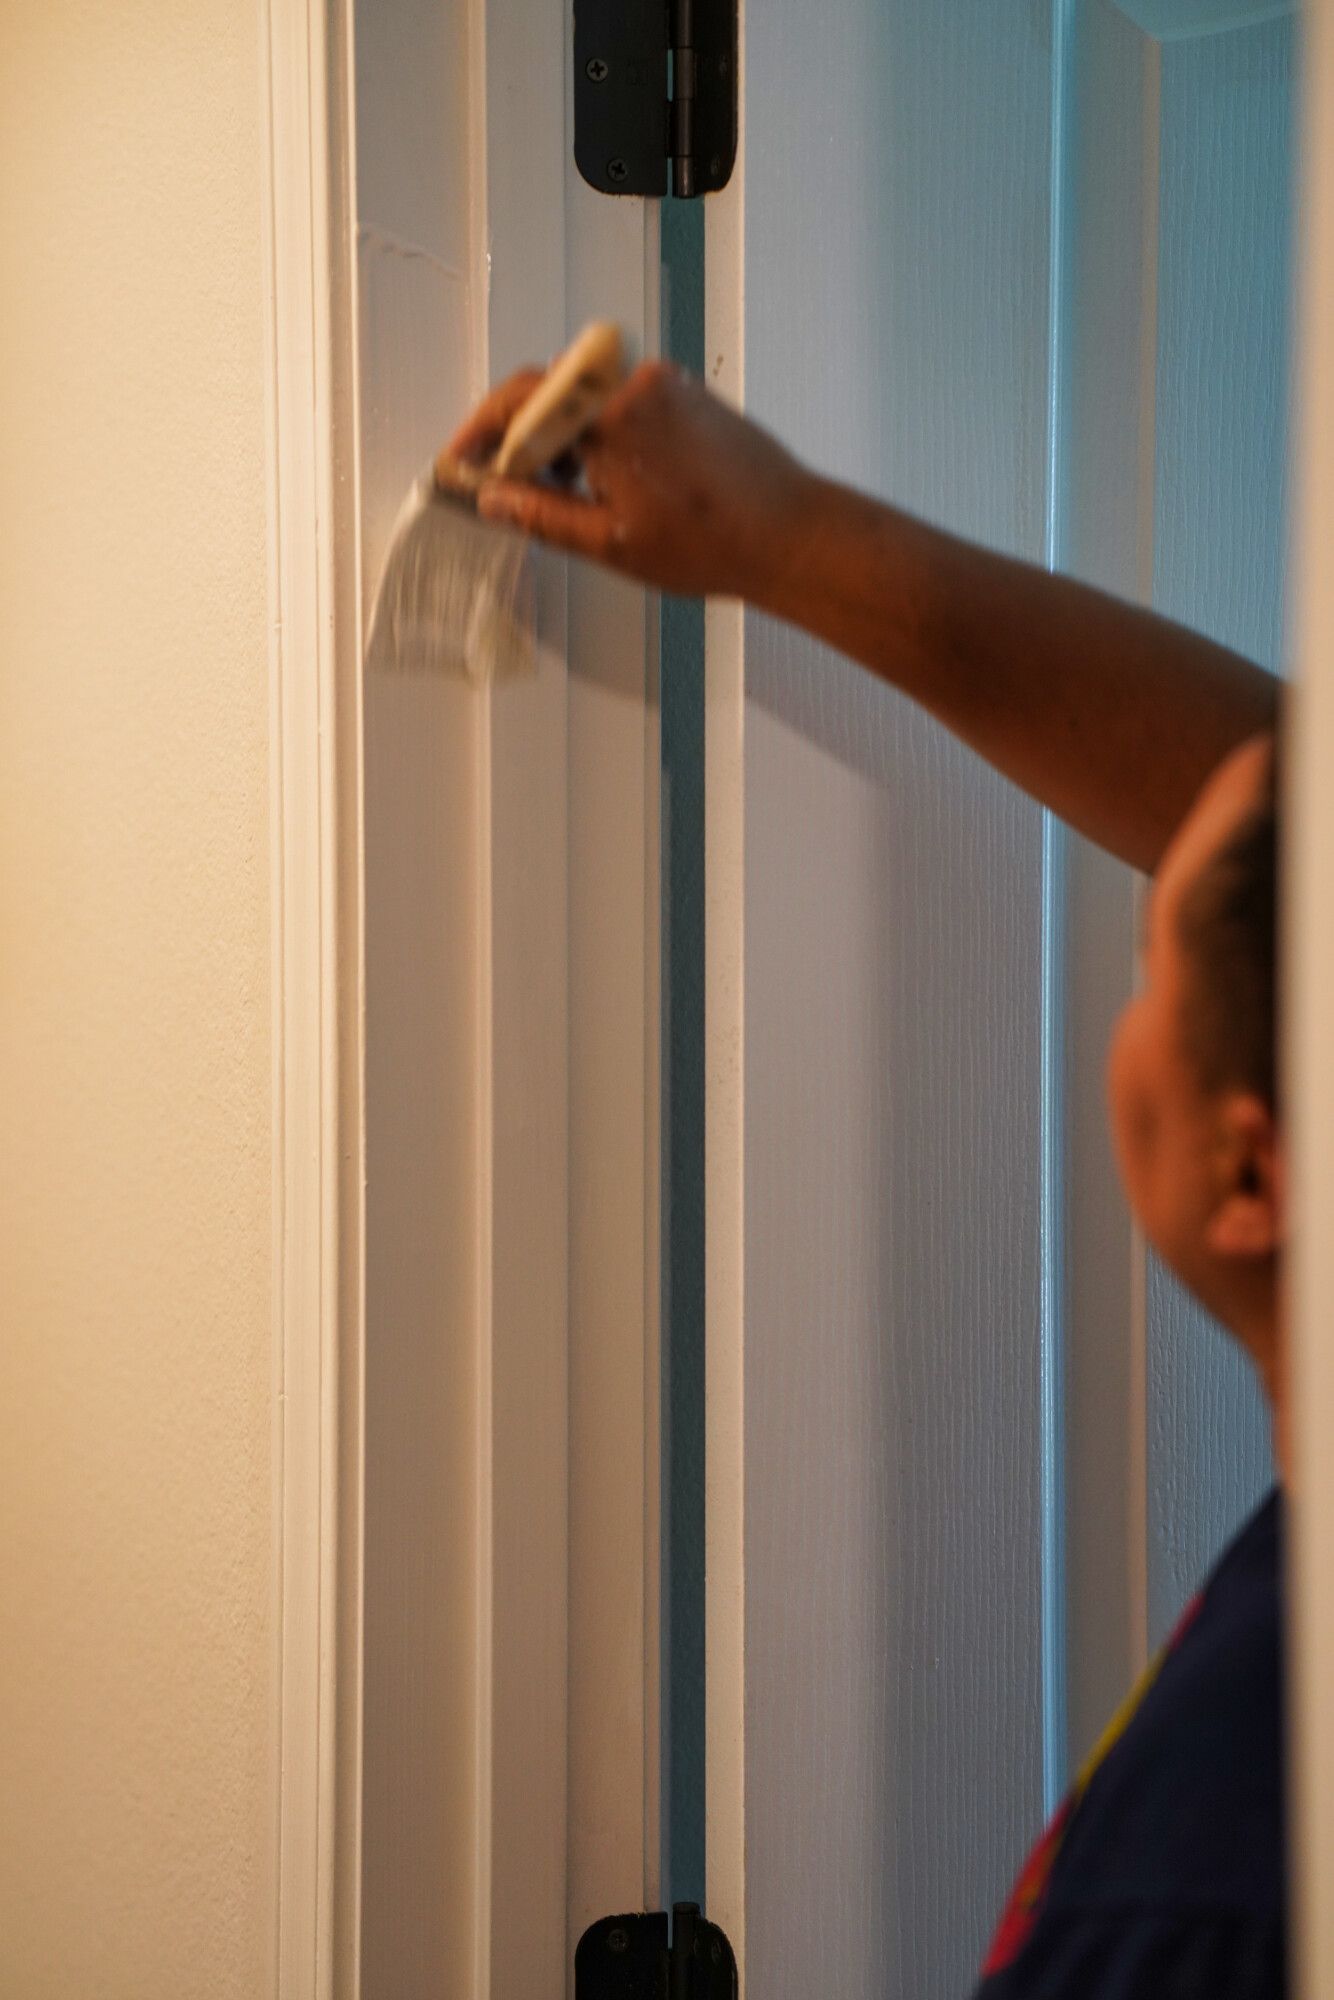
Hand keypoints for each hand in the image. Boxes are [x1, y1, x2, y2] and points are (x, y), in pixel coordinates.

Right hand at [447, 360, 812, 599]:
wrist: (792, 535)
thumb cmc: (708, 545)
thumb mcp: (610, 543)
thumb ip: (542, 515)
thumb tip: (492, 499)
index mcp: (609, 416)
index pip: (520, 401)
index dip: (481, 432)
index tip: (462, 464)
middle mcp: (636, 383)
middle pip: (552, 393)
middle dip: (519, 437)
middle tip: (502, 484)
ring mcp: (667, 384)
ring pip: (589, 399)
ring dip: (561, 438)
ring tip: (556, 492)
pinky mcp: (690, 395)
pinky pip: (625, 402)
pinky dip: (600, 433)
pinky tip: (603, 481)